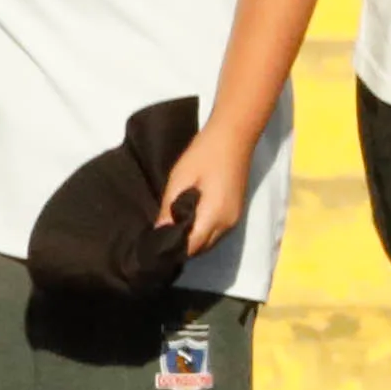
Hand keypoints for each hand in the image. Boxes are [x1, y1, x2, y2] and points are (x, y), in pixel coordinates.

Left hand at [158, 125, 255, 255]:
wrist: (233, 140)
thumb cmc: (203, 156)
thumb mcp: (179, 180)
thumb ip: (169, 208)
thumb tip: (159, 232)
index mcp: (214, 216)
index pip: (192, 246)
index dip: (173, 249)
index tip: (154, 245)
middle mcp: (227, 224)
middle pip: (202, 249)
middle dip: (182, 248)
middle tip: (159, 238)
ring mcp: (234, 220)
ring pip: (210, 242)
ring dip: (192, 241)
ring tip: (171, 230)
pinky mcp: (236, 214)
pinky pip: (216, 233)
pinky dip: (202, 233)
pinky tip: (188, 222)